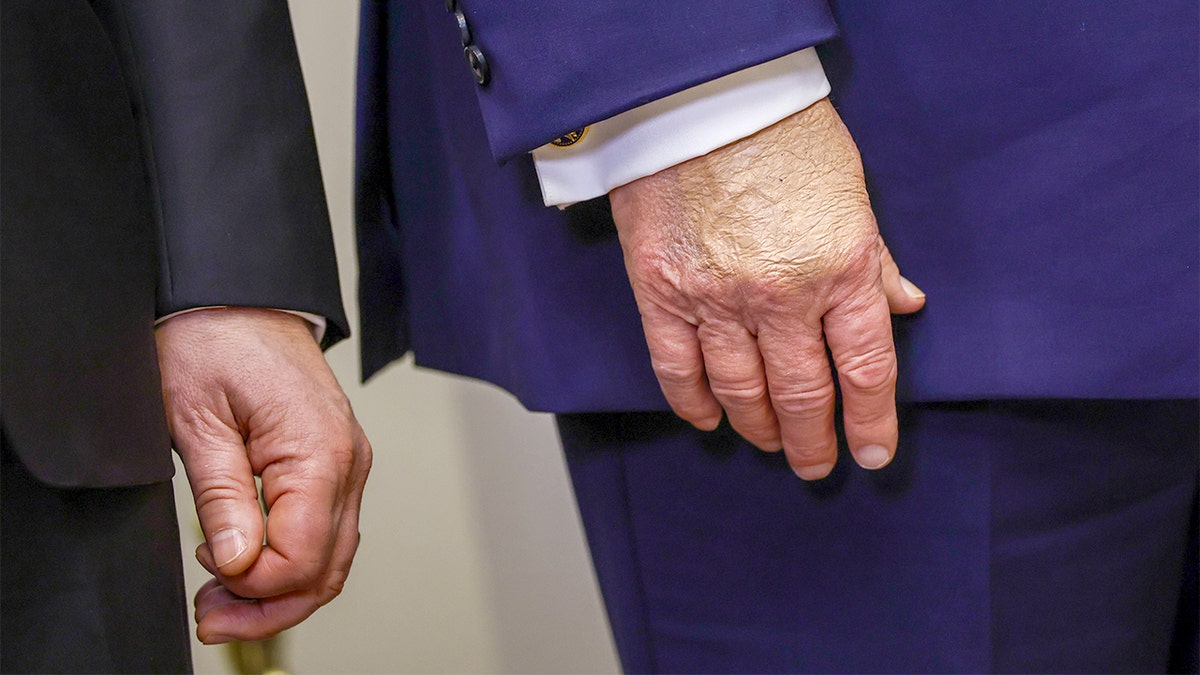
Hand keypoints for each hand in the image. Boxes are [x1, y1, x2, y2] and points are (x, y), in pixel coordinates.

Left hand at [156, 308, 371, 642]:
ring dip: (279, 590)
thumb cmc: (214, 340)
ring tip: (221, 597)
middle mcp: (347, 461)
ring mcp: (347, 462)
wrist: (236, 295)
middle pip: (326, 569)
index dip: (254, 588)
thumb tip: (236, 562)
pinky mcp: (334, 461)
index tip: (207, 582)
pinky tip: (247, 561)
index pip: (302, 558)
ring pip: (331, 557)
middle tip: (211, 617)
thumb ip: (222, 497)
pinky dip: (291, 559)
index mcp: (319, 452)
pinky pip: (326, 529)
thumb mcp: (197, 420)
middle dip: (269, 608)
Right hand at [609, 98, 924, 479]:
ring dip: (758, 428)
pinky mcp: (662, 291)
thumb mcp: (852, 192)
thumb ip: (875, 260)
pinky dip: (693, 404)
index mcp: (841, 268)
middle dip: (812, 441)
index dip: (872, 421)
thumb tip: (903, 307)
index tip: (872, 454)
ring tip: (767, 444)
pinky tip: (709, 420)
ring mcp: (717, 298)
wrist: (700, 98)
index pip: (866, 369)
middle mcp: (782, 295)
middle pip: (803, 395)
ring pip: (741, 391)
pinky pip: (676, 368)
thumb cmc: (783, 134)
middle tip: (815, 465)